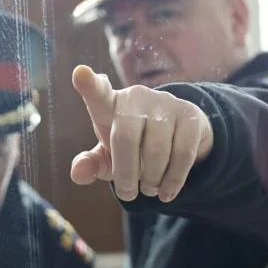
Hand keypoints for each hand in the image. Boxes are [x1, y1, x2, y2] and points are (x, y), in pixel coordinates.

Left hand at [69, 65, 212, 201]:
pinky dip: (173, 181)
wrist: (176, 135)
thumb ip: (91, 164)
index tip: (79, 74)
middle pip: (125, 138)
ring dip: (151, 180)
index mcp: (109, 104)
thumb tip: (77, 173)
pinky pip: (183, 155)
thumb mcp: (108, 156)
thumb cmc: (132, 145)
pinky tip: (167, 192)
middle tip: (128, 193)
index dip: (88, 84)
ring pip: (156, 151)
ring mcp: (165, 102)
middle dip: (126, 174)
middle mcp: (136, 97)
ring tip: (149, 189)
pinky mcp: (190, 115)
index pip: (97, 93)